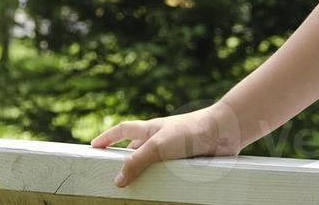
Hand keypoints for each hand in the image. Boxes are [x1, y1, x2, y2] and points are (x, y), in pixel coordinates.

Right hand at [88, 103, 242, 187]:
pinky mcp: (189, 158)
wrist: (225, 131)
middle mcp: (162, 136)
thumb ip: (136, 163)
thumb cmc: (190, 132)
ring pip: (156, 161)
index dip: (107, 137)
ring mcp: (176, 147)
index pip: (123, 130)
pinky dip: (167, 179)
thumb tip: (117, 181)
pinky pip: (174, 170)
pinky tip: (165, 190)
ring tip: (138, 189)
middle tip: (114, 174)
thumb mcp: (158, 146)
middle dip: (126, 159)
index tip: (94, 146)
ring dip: (148, 172)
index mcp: (151, 128)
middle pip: (138, 147)